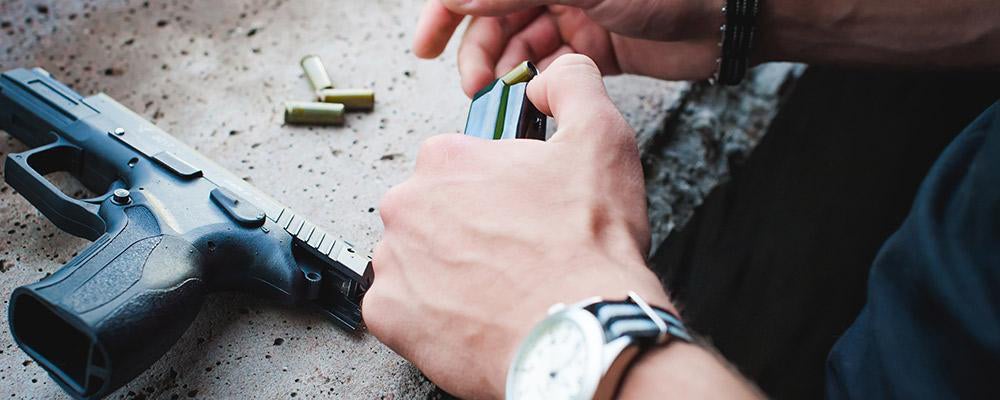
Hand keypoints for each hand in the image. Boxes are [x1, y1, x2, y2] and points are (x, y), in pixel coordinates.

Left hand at [364, 54, 670, 398]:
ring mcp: (393, 262)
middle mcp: (406, 205)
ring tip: (495, 289)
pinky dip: (427, 315)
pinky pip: (399, 310)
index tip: (516, 213)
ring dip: (444, 271)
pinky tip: (469, 317)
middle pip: (429, 213)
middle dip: (463, 230)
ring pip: (413, 259)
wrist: (578, 331)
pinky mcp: (389, 316)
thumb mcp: (601, 138)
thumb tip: (550, 79)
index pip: (455, 165)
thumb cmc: (585, 246)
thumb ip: (572, 86)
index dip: (493, 190)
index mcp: (445, 160)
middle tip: (510, 255)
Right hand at [413, 0, 723, 95]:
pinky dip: (535, 80)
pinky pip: (550, 67)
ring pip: (519, 45)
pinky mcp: (595, 48)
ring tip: (500, 91)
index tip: (426, 43)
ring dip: (504, 69)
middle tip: (474, 83)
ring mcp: (575, 14)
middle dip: (477, 49)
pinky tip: (530, 91)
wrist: (728, 13)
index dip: (446, 11)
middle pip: (494, 16)